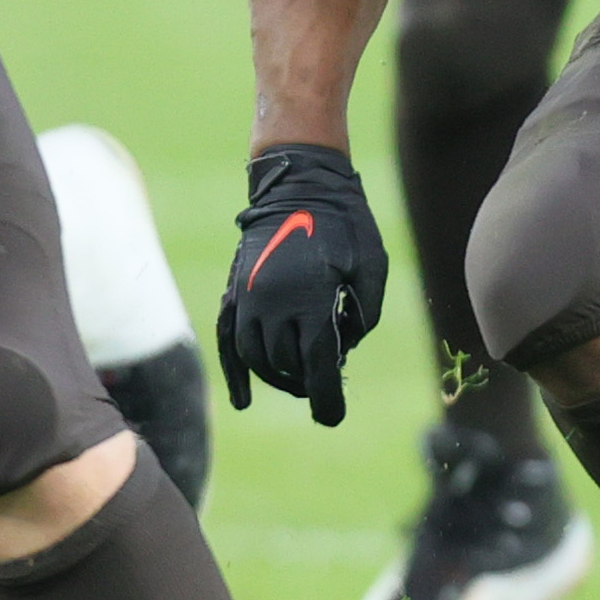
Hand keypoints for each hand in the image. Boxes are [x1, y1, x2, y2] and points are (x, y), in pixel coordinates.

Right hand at [219, 144, 386, 426]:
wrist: (300, 181)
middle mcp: (272, 303)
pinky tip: (244, 400)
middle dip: (307, 384)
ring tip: (298, 381)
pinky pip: (228, 340)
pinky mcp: (236, 289)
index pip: (315, 366)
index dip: (326, 398)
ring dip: (277, 377)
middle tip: (325, 386)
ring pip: (255, 357)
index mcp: (309, 298)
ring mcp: (248, 297)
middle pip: (285, 365)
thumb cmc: (346, 223)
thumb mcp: (371, 268)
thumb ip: (361, 317)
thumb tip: (341, 350)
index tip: (334, 417)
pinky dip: (235, 372)